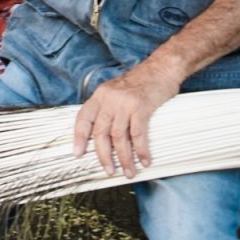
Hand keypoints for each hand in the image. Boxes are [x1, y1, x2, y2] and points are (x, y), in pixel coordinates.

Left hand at [72, 58, 183, 176]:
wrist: (161, 68)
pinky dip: (141, 150)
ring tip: (129, 171)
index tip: (78, 154)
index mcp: (100, 95)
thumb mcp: (116, 90)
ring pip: (118, 137)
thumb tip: (103, 135)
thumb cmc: (140, 82)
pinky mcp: (141, 107)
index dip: (79, 137)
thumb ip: (108, 108)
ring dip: (124, 158)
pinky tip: (144, 160)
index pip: (83, 118)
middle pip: (100, 132)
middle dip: (103, 155)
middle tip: (109, 170)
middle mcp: (109, 99)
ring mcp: (124, 103)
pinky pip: (138, 134)